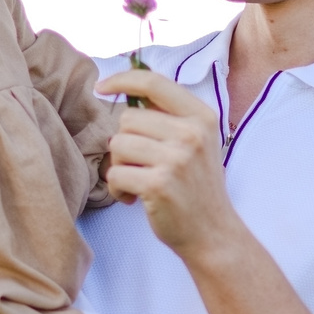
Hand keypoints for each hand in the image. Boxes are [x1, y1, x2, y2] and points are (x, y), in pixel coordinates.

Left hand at [96, 69, 242, 254]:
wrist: (212, 232)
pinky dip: (117, 189)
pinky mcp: (159, 184)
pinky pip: (115, 175)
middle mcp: (191, 134)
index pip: (154, 83)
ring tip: (139, 182)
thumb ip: (168, 116)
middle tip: (141, 165)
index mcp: (201, 117)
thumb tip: (126, 89)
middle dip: (125, 142)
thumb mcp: (196, 142)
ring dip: (120, 167)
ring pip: (118, 145)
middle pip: (128, 118)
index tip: (101, 86)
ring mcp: (176, 159)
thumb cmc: (196, 186)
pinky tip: (134, 198)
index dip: (122, 80)